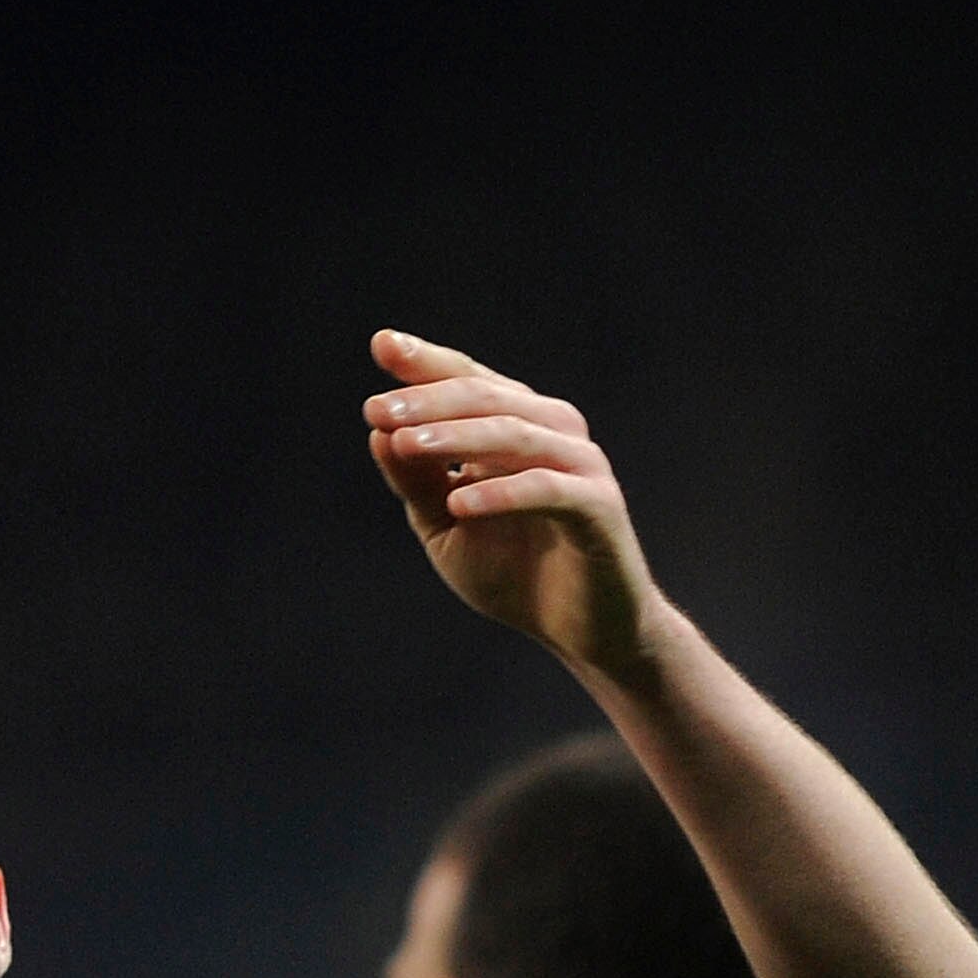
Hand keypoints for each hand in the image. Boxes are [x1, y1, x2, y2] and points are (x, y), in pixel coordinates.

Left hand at [362, 331, 663, 675]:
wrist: (583, 633)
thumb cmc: (515, 573)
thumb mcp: (446, 527)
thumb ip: (416, 482)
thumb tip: (377, 433)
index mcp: (518, 426)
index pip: (469, 380)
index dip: (426, 362)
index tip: (382, 344)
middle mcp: (553, 432)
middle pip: (487, 397)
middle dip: (428, 400)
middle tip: (377, 409)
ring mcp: (581, 465)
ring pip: (514, 434)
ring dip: (456, 437)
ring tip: (406, 445)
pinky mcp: (600, 507)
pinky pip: (547, 489)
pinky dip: (501, 492)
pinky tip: (460, 502)